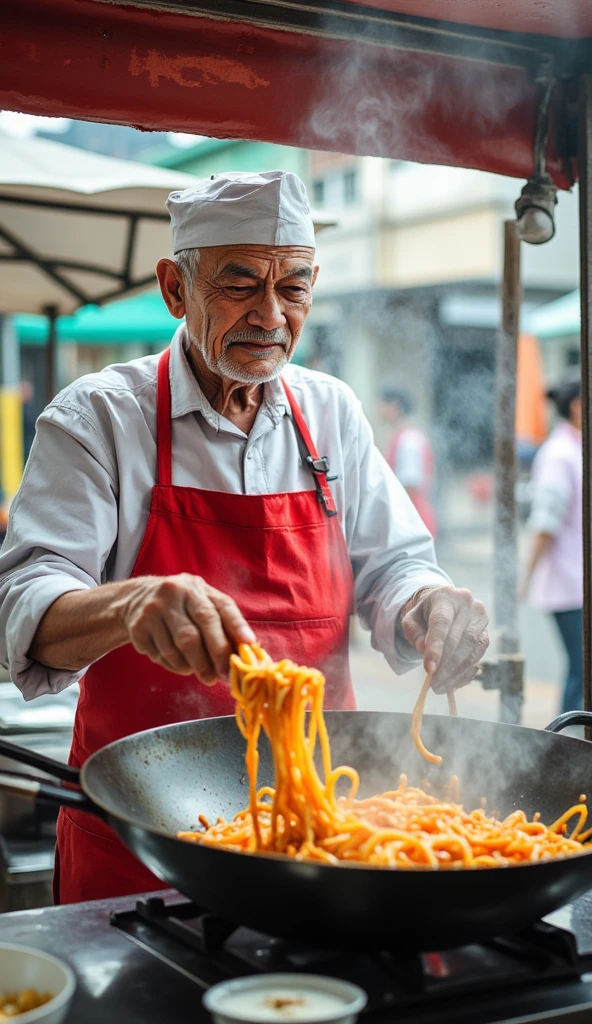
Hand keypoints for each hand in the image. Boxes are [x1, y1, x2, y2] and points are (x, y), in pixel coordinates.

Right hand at [120, 573, 254, 684]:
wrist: (136, 598)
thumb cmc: (182, 604)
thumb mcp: (202, 601)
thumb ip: (224, 621)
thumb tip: (249, 649)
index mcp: (196, 587)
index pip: (220, 608)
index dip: (236, 627)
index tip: (248, 645)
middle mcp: (173, 595)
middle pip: (195, 635)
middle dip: (212, 660)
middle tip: (223, 677)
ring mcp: (152, 611)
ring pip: (176, 650)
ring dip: (193, 667)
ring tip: (201, 671)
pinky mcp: (137, 628)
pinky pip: (161, 656)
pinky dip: (175, 666)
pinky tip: (180, 663)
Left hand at [401, 585, 488, 692]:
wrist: (442, 607)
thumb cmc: (424, 615)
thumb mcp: (411, 620)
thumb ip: (414, 633)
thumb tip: (425, 650)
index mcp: (446, 597)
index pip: (442, 622)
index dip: (436, 647)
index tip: (429, 669)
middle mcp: (468, 604)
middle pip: (460, 638)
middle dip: (446, 664)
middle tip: (433, 683)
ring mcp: (481, 619)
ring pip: (472, 649)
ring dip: (456, 672)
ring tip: (439, 686)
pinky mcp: (485, 635)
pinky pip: (478, 657)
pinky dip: (465, 673)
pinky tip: (451, 682)